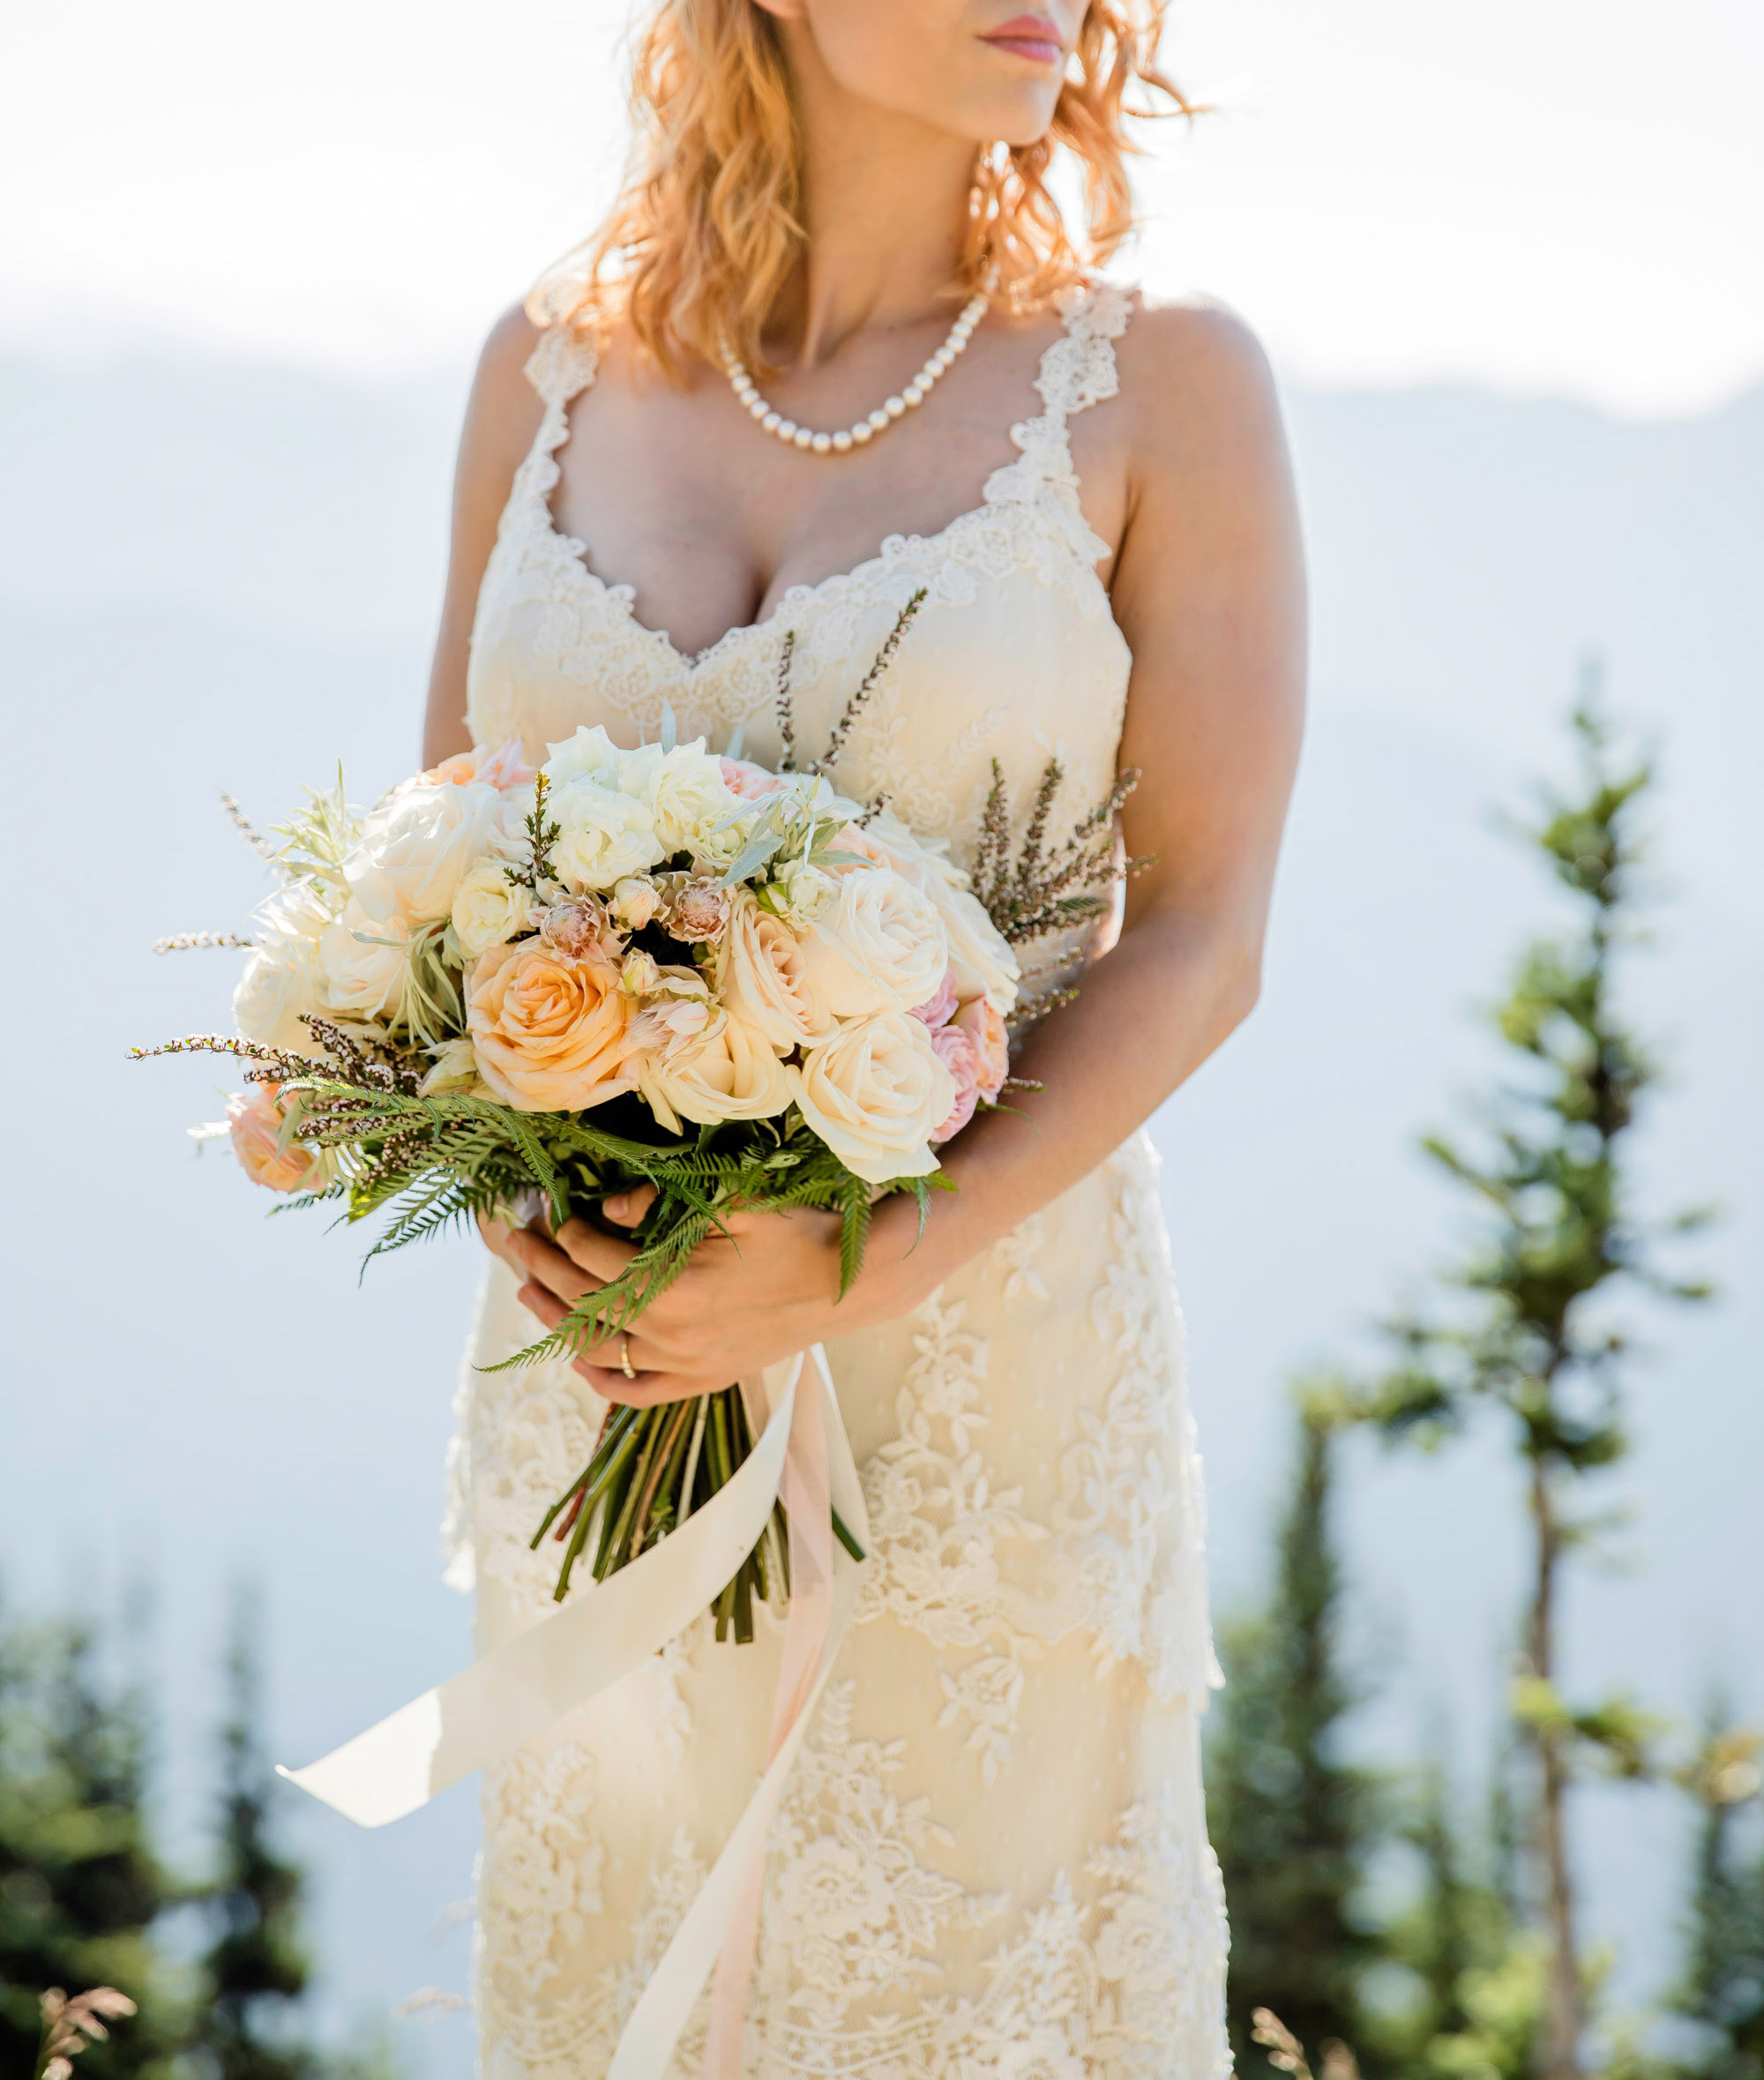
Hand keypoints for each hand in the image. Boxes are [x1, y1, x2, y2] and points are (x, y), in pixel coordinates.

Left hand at [500, 1186, 908, 1405]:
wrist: (850, 1284)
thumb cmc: (795, 1230)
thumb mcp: (735, 1200)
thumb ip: (666, 1202)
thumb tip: (611, 1208)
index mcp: (677, 1287)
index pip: (596, 1258)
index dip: (563, 1231)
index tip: (545, 1211)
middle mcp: (675, 1335)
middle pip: (586, 1304)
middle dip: (543, 1270)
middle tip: (515, 1244)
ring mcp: (688, 1365)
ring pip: (601, 1352)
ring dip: (557, 1324)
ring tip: (529, 1294)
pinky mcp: (704, 1381)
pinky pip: (638, 1393)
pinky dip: (602, 1380)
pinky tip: (581, 1360)